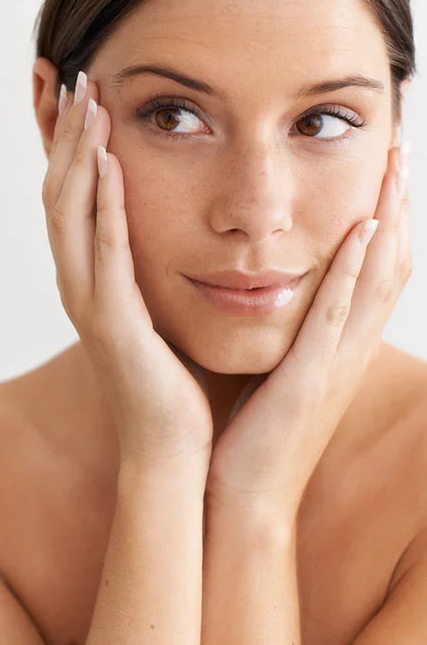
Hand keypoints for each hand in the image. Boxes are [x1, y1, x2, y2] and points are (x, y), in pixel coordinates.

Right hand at [42, 71, 213, 472]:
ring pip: (69, 213)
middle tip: (73, 76)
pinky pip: (104, 251)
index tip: (76, 92)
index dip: (65, 143)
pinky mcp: (112, 322)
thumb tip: (163, 223)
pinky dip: (101, 204)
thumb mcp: (156, 306)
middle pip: (58, 191)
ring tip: (89, 102)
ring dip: (76, 154)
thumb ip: (147, 264)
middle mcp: (77, 282)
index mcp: (89, 277)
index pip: (68, 194)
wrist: (173, 447)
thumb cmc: (171, 379)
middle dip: (64, 133)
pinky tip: (107, 162)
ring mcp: (88, 301)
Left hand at [206, 142, 410, 521]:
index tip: (385, 165)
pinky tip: (362, 233)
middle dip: (398, 204)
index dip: (386, 216)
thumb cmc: (251, 434)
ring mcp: (337, 365)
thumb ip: (286, 331)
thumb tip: (270, 289)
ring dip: (390, 221)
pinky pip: (337, 316)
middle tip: (403, 148)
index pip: (373, 270)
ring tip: (395, 169)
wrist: (242, 496)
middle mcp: (349, 349)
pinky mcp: (311, 380)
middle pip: (390, 265)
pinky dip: (353, 272)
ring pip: (376, 281)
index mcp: (338, 345)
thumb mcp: (276, 371)